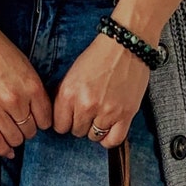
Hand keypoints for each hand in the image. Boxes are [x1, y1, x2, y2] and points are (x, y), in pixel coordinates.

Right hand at [0, 19, 52, 157]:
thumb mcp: (24, 67)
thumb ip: (33, 91)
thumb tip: (38, 114)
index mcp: (31, 86)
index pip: (45, 119)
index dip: (42, 123)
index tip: (36, 122)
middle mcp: (16, 99)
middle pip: (30, 130)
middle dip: (28, 130)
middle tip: (22, 126)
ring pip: (14, 138)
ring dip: (16, 139)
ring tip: (12, 134)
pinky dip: (3, 150)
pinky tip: (7, 152)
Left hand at [52, 33, 150, 148]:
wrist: (126, 45)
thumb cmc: (99, 56)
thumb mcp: (72, 74)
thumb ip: (65, 97)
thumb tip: (60, 117)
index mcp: (69, 93)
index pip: (59, 126)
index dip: (65, 122)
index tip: (71, 116)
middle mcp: (86, 105)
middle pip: (76, 132)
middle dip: (81, 123)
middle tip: (89, 110)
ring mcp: (106, 111)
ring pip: (94, 136)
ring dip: (95, 129)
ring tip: (100, 115)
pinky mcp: (125, 114)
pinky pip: (113, 140)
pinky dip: (109, 138)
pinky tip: (109, 129)